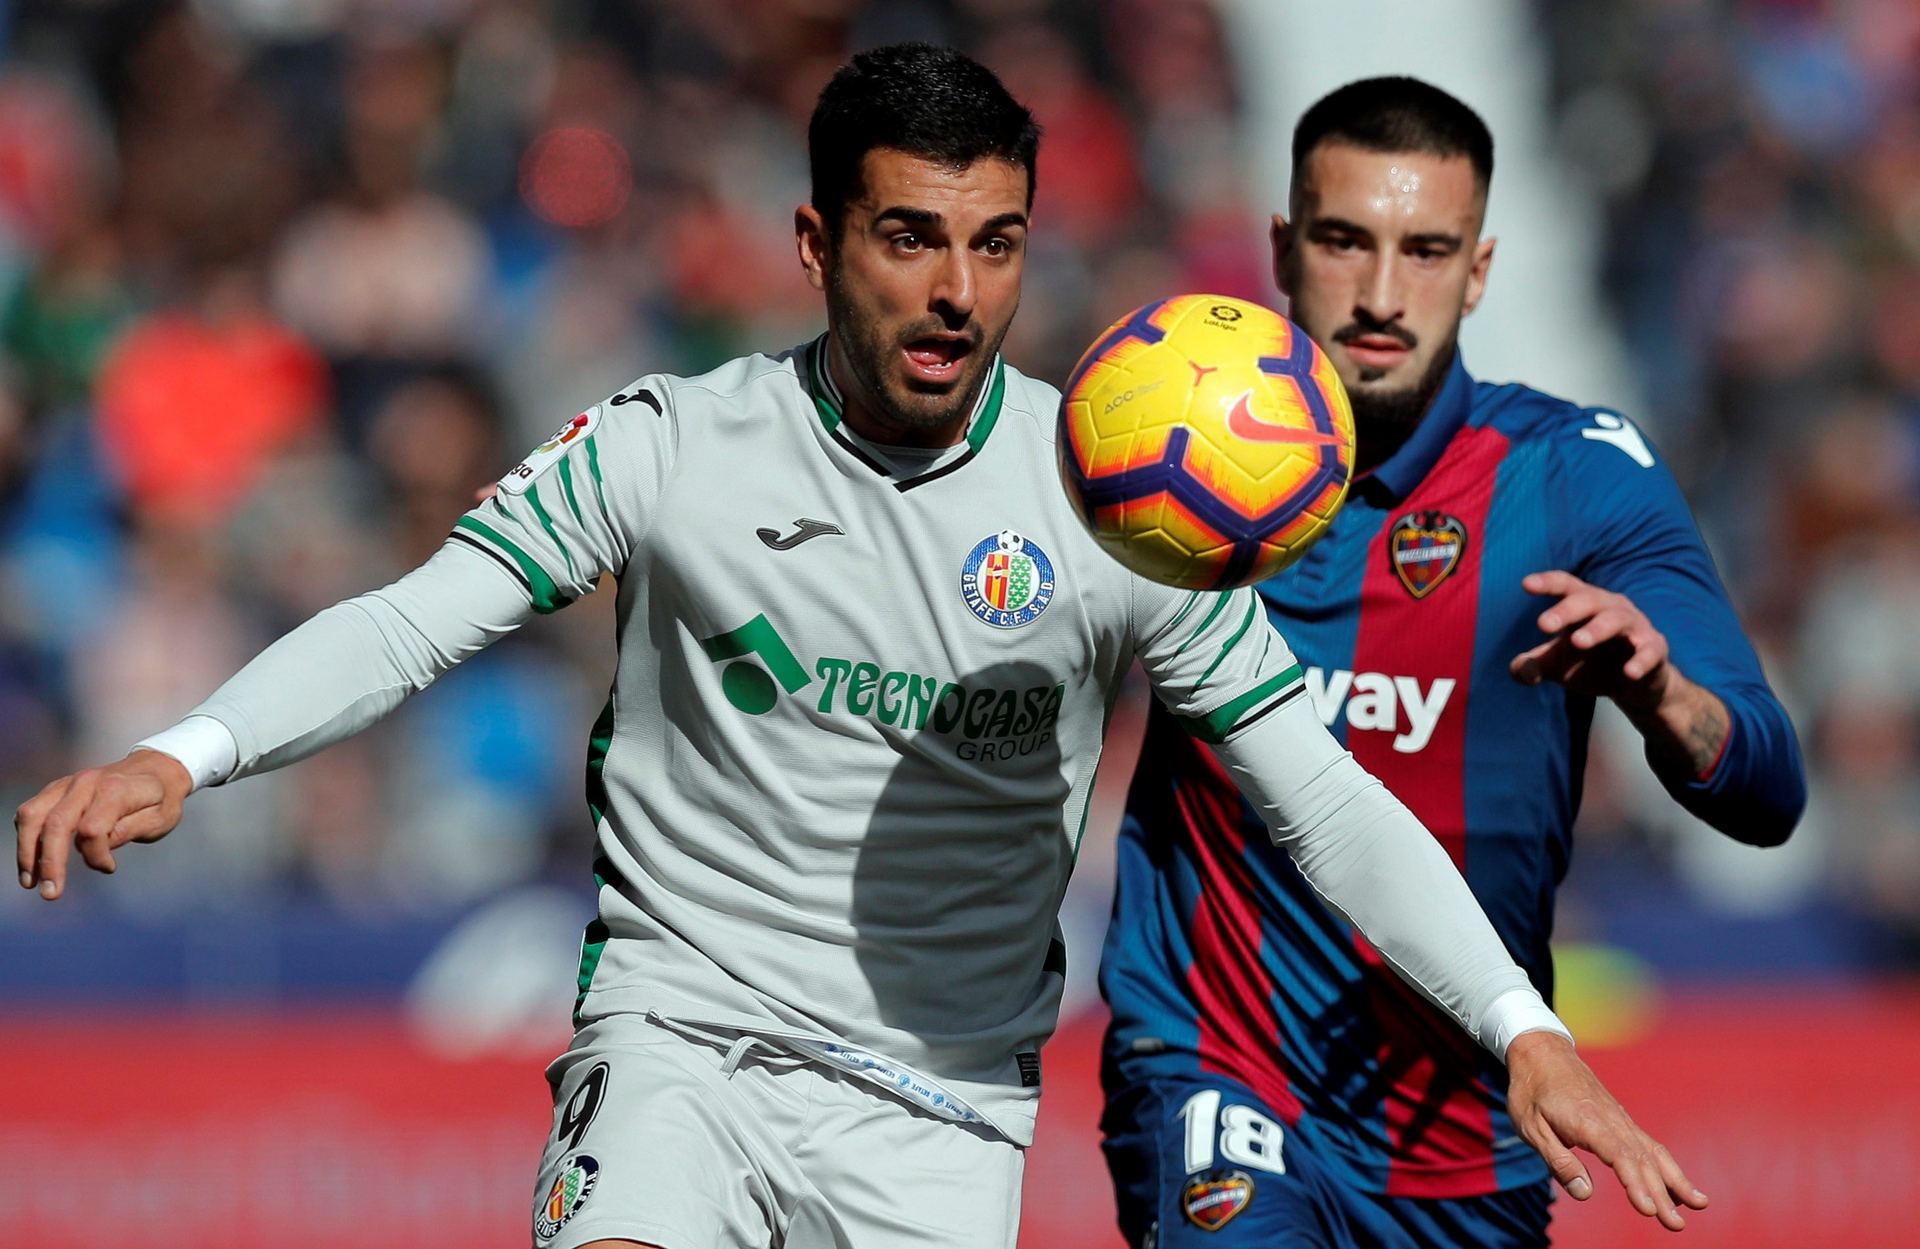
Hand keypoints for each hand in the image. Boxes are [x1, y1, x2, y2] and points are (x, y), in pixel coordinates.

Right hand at [15, 750, 192, 899]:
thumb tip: (95, 850)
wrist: (156, 768)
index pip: (92, 829)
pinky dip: (26, 838)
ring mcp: (68, 783)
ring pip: (32, 815)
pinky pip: (31, 811)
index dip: (96, 855)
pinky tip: (32, 863)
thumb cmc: (161, 799)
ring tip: (30, 882)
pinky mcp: (57, 789)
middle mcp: (87, 783)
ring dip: (27, 852)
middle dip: (49, 863)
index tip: (110, 867)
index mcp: (116, 790)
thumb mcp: (160, 819)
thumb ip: (128, 831)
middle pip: (56, 823)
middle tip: (51, 894)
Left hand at [1506, 1030, 1707, 1230]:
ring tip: (1698, 1204)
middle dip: (1661, 1194)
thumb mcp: (1531, 1126)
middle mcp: (1612, 1120)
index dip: (1635, 1184)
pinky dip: (1667, 1166)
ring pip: (1653, 1152)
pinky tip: (1679, 1186)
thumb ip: (1558, 1160)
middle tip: (1675, 1225)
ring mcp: (1620, 1119)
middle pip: (1642, 1159)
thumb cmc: (1532, 1090)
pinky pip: (1649, 1145)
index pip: (1619, 1156)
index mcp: (1588, 1121)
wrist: (1541, 1051)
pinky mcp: (1622, 1120)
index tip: (1647, 1209)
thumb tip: (1584, 1193)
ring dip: (1675, 1180)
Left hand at [1509, 570, 1668, 712]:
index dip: (1547, 582)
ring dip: (1597, 629)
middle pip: (1588, 599)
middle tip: (1543, 624)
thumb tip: (1520, 672)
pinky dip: (1640, 660)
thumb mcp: (1556, 665)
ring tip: (1578, 641)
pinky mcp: (1654, 649)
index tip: (1526, 585)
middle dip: (1566, 610)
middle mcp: (1610, 608)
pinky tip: (1629, 672)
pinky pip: (1649, 651)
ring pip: (1617, 620)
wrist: (1633, 686)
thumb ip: (1532, 666)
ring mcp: (1635, 626)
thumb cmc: (1590, 663)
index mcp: (1584, 605)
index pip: (1565, 586)